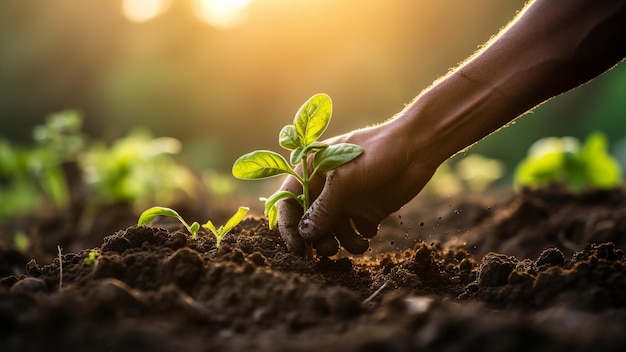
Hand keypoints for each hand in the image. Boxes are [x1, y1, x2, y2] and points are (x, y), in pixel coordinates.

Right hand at [276, 117, 441, 256]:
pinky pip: (355, 233)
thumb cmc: (377, 152)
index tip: (297, 249)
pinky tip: (370, 230)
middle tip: (330, 251)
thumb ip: (325, 207)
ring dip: (341, 242)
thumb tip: (305, 234)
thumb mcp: (346, 178)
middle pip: (309, 222)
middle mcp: (325, 188)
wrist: (418, 147)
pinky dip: (359, 238)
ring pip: (333, 231)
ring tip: (357, 245)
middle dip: (318, 239)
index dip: (289, 227)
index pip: (288, 202)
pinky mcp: (365, 210)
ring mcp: (346, 200)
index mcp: (311, 171)